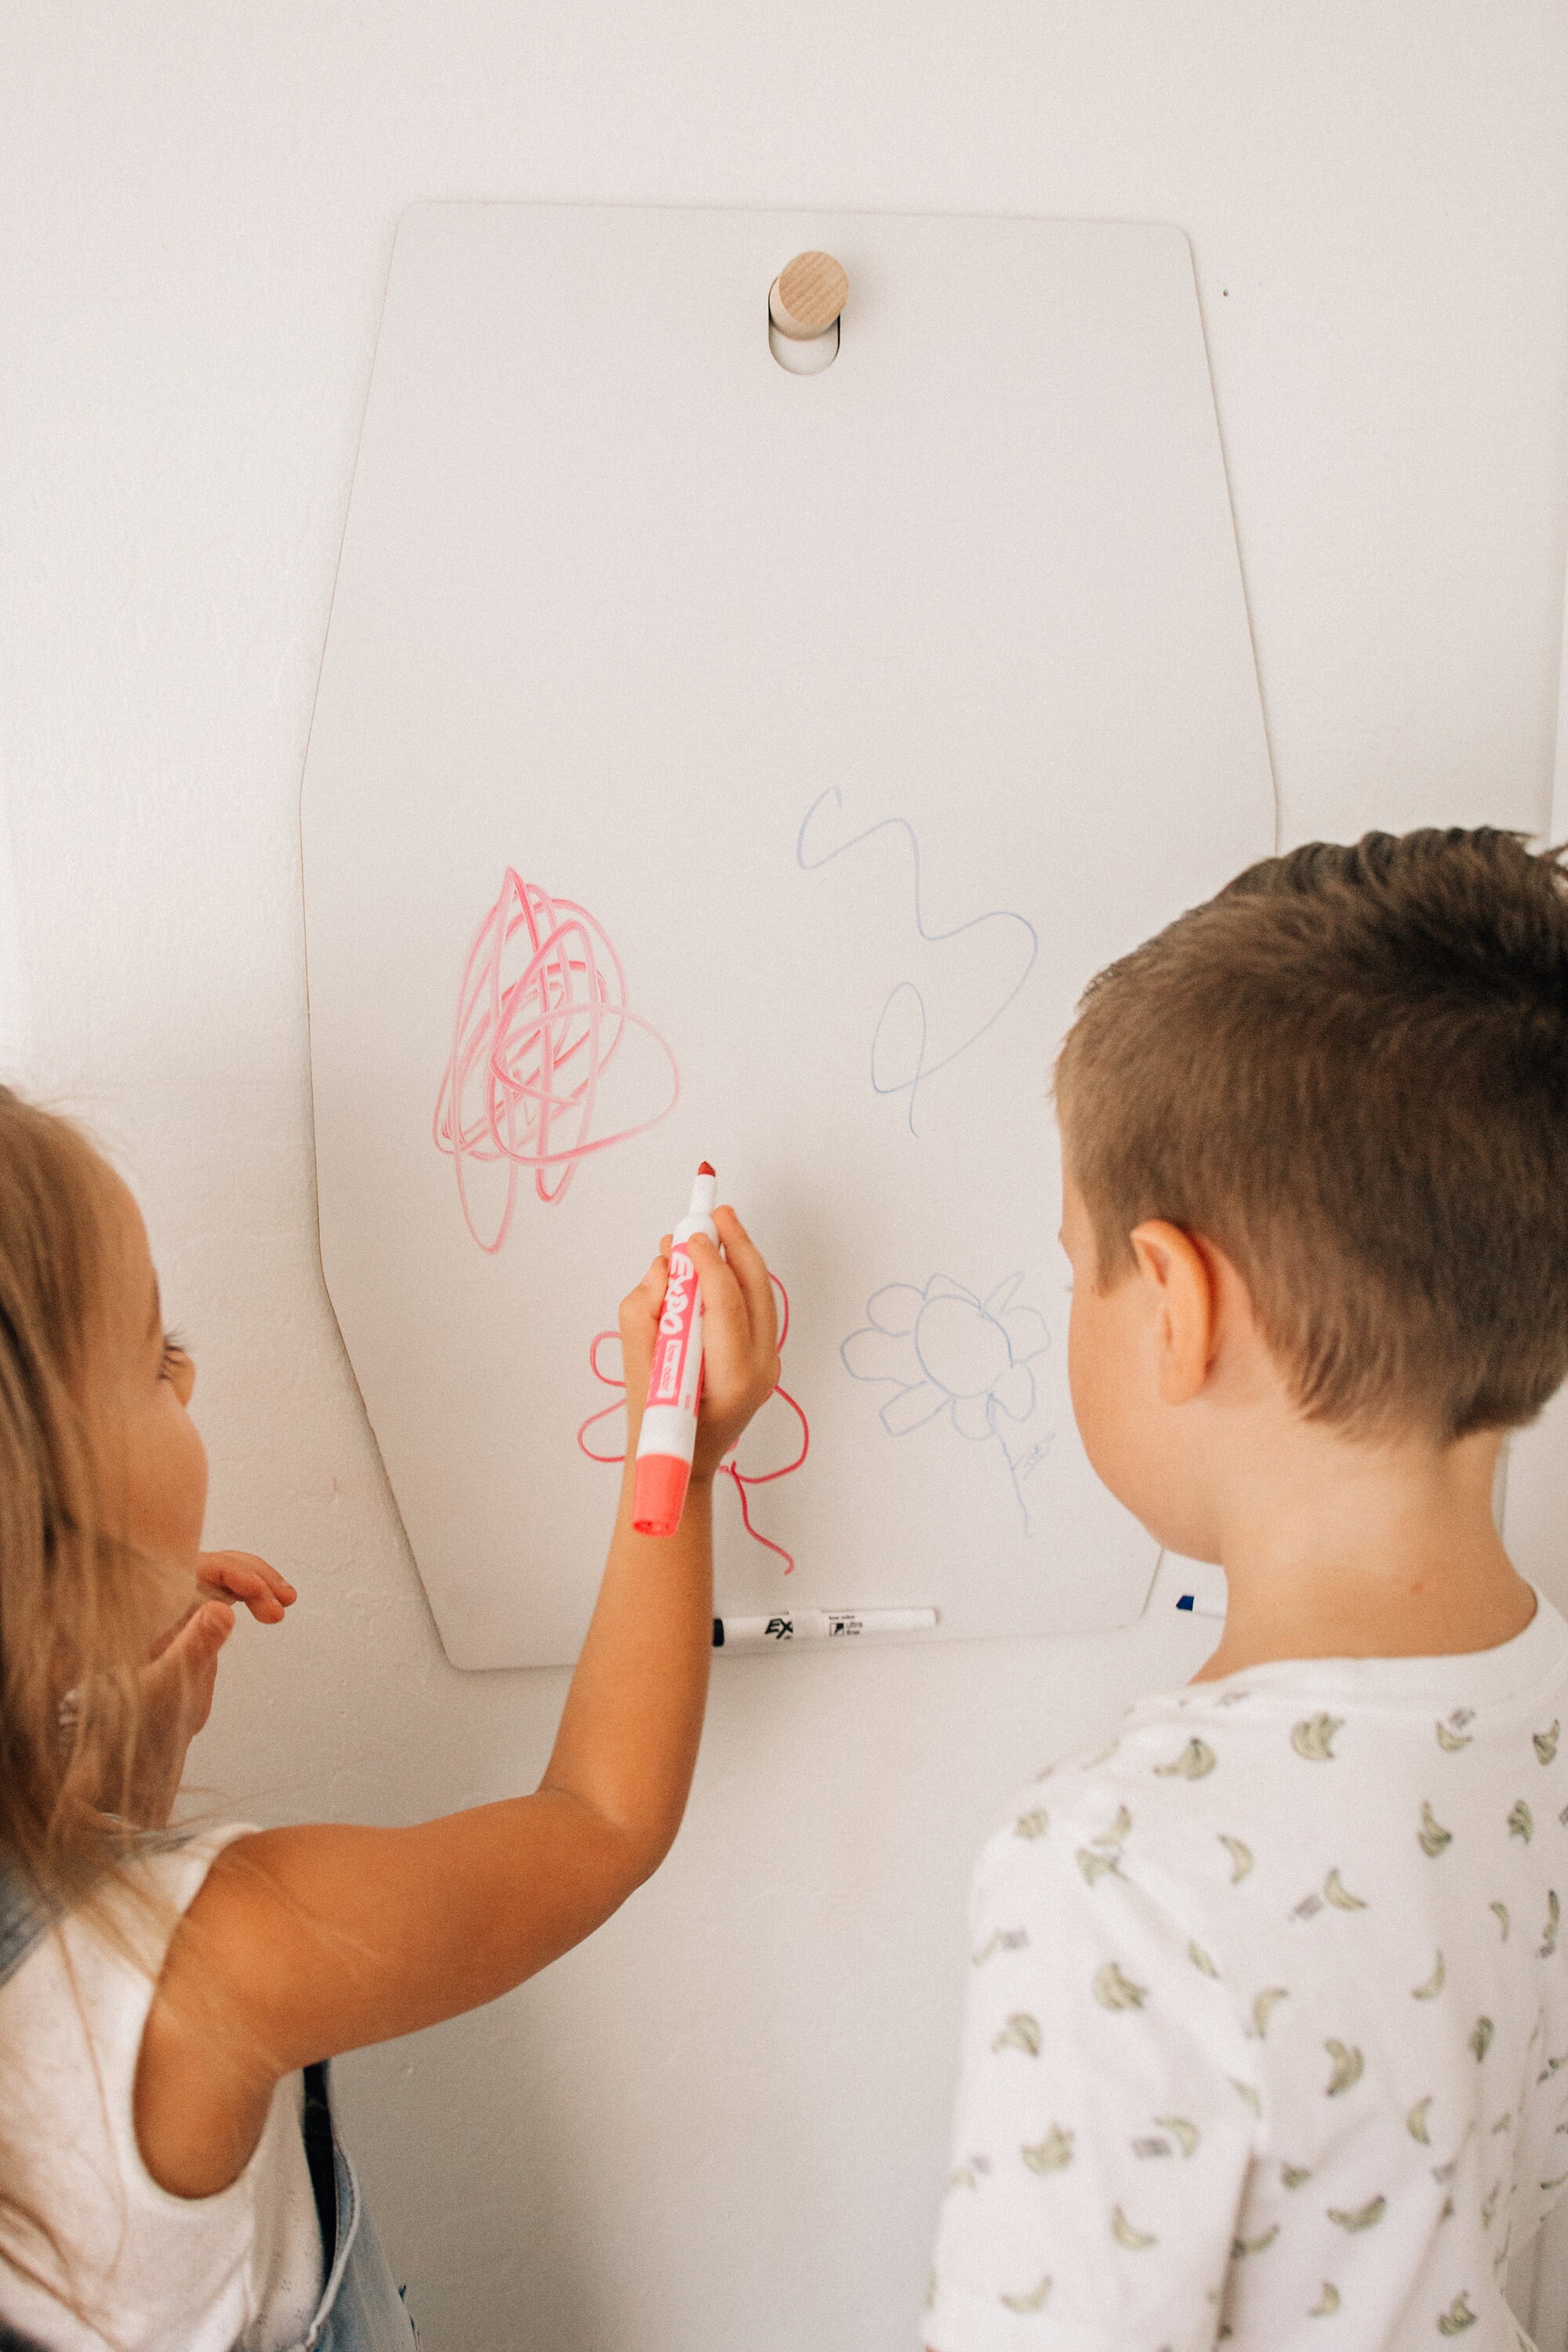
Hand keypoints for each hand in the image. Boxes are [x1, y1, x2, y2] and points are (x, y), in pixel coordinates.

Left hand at [130, 1553, 296, 1826]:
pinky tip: (273, 1607)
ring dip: (259, 1582)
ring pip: (226, 1574)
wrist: (144, 1742)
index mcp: (152, 1607)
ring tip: (286, 1602)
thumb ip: (193, 1646)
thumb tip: (222, 1608)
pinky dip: (255, 1595)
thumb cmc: (143, 1717)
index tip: (260, 1592)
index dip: (232, 1571)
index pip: (195, 1569)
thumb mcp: (169, 1684)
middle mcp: (167, 1601)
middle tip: (282, 1604)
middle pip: (215, 1565)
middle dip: (252, 1576)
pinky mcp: (199, 1621)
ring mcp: (185, 1608)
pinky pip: (230, 1593)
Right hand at [618, 1205, 780, 1479]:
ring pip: (760, 1294)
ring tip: (707, 1234)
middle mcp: (761, 1369)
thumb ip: (646, 1310)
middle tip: (714, 1212)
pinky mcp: (765, 1358)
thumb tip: (666, 1267)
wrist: (682, 1463)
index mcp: (733, 1376)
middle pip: (757, 1289)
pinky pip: (754, 1307)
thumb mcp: (638, 1364)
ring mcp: (769, 1364)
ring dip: (735, 1259)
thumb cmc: (654, 1420)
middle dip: (736, 1243)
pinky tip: (712, 1266)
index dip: (709, 1262)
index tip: (689, 1236)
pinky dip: (734, 1281)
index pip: (728, 1303)